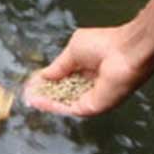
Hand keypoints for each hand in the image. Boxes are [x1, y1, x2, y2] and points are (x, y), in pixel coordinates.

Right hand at [21, 23, 153, 116]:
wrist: (126, 52)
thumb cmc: (104, 44)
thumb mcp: (73, 50)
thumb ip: (59, 66)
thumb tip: (44, 76)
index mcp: (87, 70)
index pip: (64, 80)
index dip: (47, 82)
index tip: (32, 82)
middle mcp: (89, 86)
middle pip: (62, 94)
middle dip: (44, 94)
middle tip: (27, 94)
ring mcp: (91, 98)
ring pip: (63, 103)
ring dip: (45, 102)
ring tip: (28, 98)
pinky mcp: (92, 107)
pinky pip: (68, 108)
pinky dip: (52, 106)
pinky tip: (37, 101)